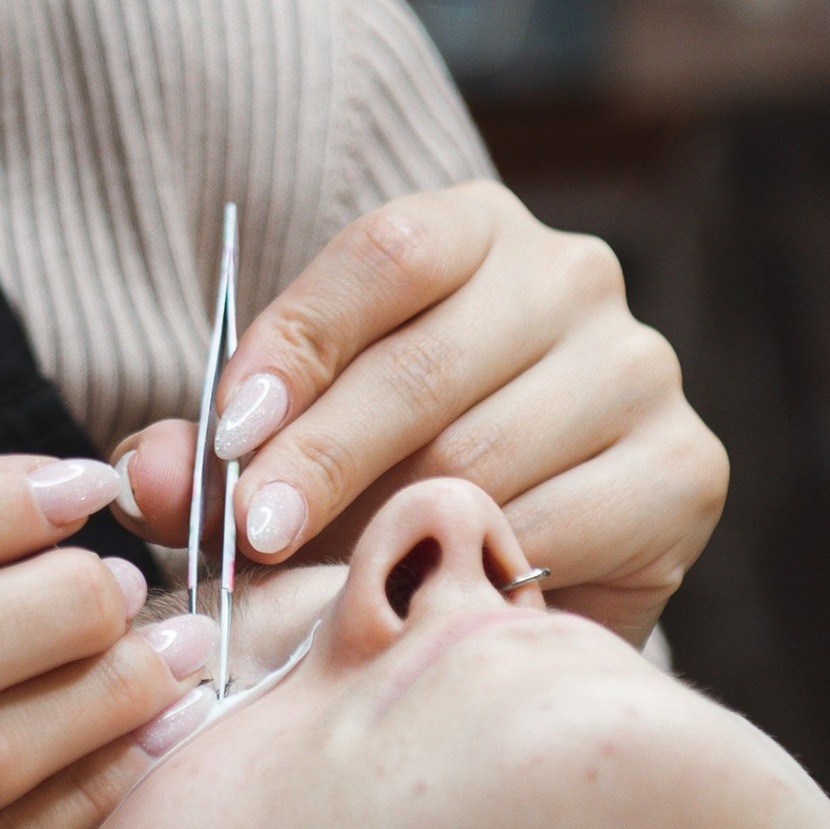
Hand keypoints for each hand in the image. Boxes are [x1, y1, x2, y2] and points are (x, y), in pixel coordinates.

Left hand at [117, 184, 725, 645]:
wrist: (518, 552)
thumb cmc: (382, 476)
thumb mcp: (287, 443)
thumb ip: (210, 455)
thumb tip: (143, 478)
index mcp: (472, 229)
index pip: (383, 259)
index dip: (296, 347)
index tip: (228, 436)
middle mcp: (571, 278)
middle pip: (427, 366)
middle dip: (322, 462)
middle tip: (251, 539)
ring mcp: (639, 369)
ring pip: (487, 454)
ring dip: (392, 530)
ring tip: (322, 587)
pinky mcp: (686, 467)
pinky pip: (561, 525)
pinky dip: (480, 568)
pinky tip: (426, 599)